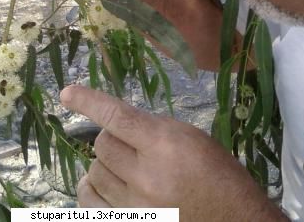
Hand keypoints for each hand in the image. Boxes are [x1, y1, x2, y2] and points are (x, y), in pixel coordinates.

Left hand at [60, 86, 283, 221]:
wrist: (234, 221)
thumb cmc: (218, 175)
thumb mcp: (192, 138)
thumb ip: (153, 129)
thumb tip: (116, 123)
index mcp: (166, 146)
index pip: (118, 117)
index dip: (89, 101)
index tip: (68, 93)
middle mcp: (146, 176)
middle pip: (102, 145)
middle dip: (113, 139)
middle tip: (132, 145)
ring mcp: (135, 206)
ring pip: (94, 171)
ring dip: (107, 165)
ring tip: (128, 168)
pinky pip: (89, 202)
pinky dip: (92, 189)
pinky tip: (103, 185)